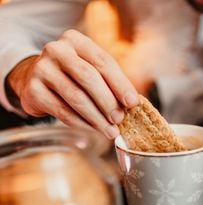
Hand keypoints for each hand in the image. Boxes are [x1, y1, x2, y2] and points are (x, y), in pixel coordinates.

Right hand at [7, 29, 138, 138]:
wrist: (33, 78)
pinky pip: (63, 111)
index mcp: (75, 40)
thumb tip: (132, 103)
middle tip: (120, 119)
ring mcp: (42, 69)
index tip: (132, 102)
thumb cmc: (72, 75)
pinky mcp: (33, 90)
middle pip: (89, 78)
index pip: (103, 62)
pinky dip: (82, 123)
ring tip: (110, 130)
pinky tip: (93, 129)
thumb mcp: (91, 69)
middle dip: (108, 102)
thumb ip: (110, 82)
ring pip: (76, 97)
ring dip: (97, 117)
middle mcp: (56, 50)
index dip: (120, 84)